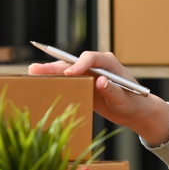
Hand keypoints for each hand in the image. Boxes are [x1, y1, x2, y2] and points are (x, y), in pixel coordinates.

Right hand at [29, 51, 168, 145]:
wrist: (136, 111)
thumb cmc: (134, 103)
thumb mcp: (125, 99)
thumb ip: (113, 90)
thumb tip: (100, 81)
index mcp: (109, 63)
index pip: (91, 58)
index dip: (79, 64)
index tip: (69, 73)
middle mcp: (97, 65)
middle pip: (73, 63)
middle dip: (56, 65)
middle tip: (37, 68)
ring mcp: (89, 74)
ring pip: (67, 70)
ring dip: (51, 71)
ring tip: (32, 71)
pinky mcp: (84, 84)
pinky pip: (68, 81)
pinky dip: (55, 81)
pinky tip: (41, 82)